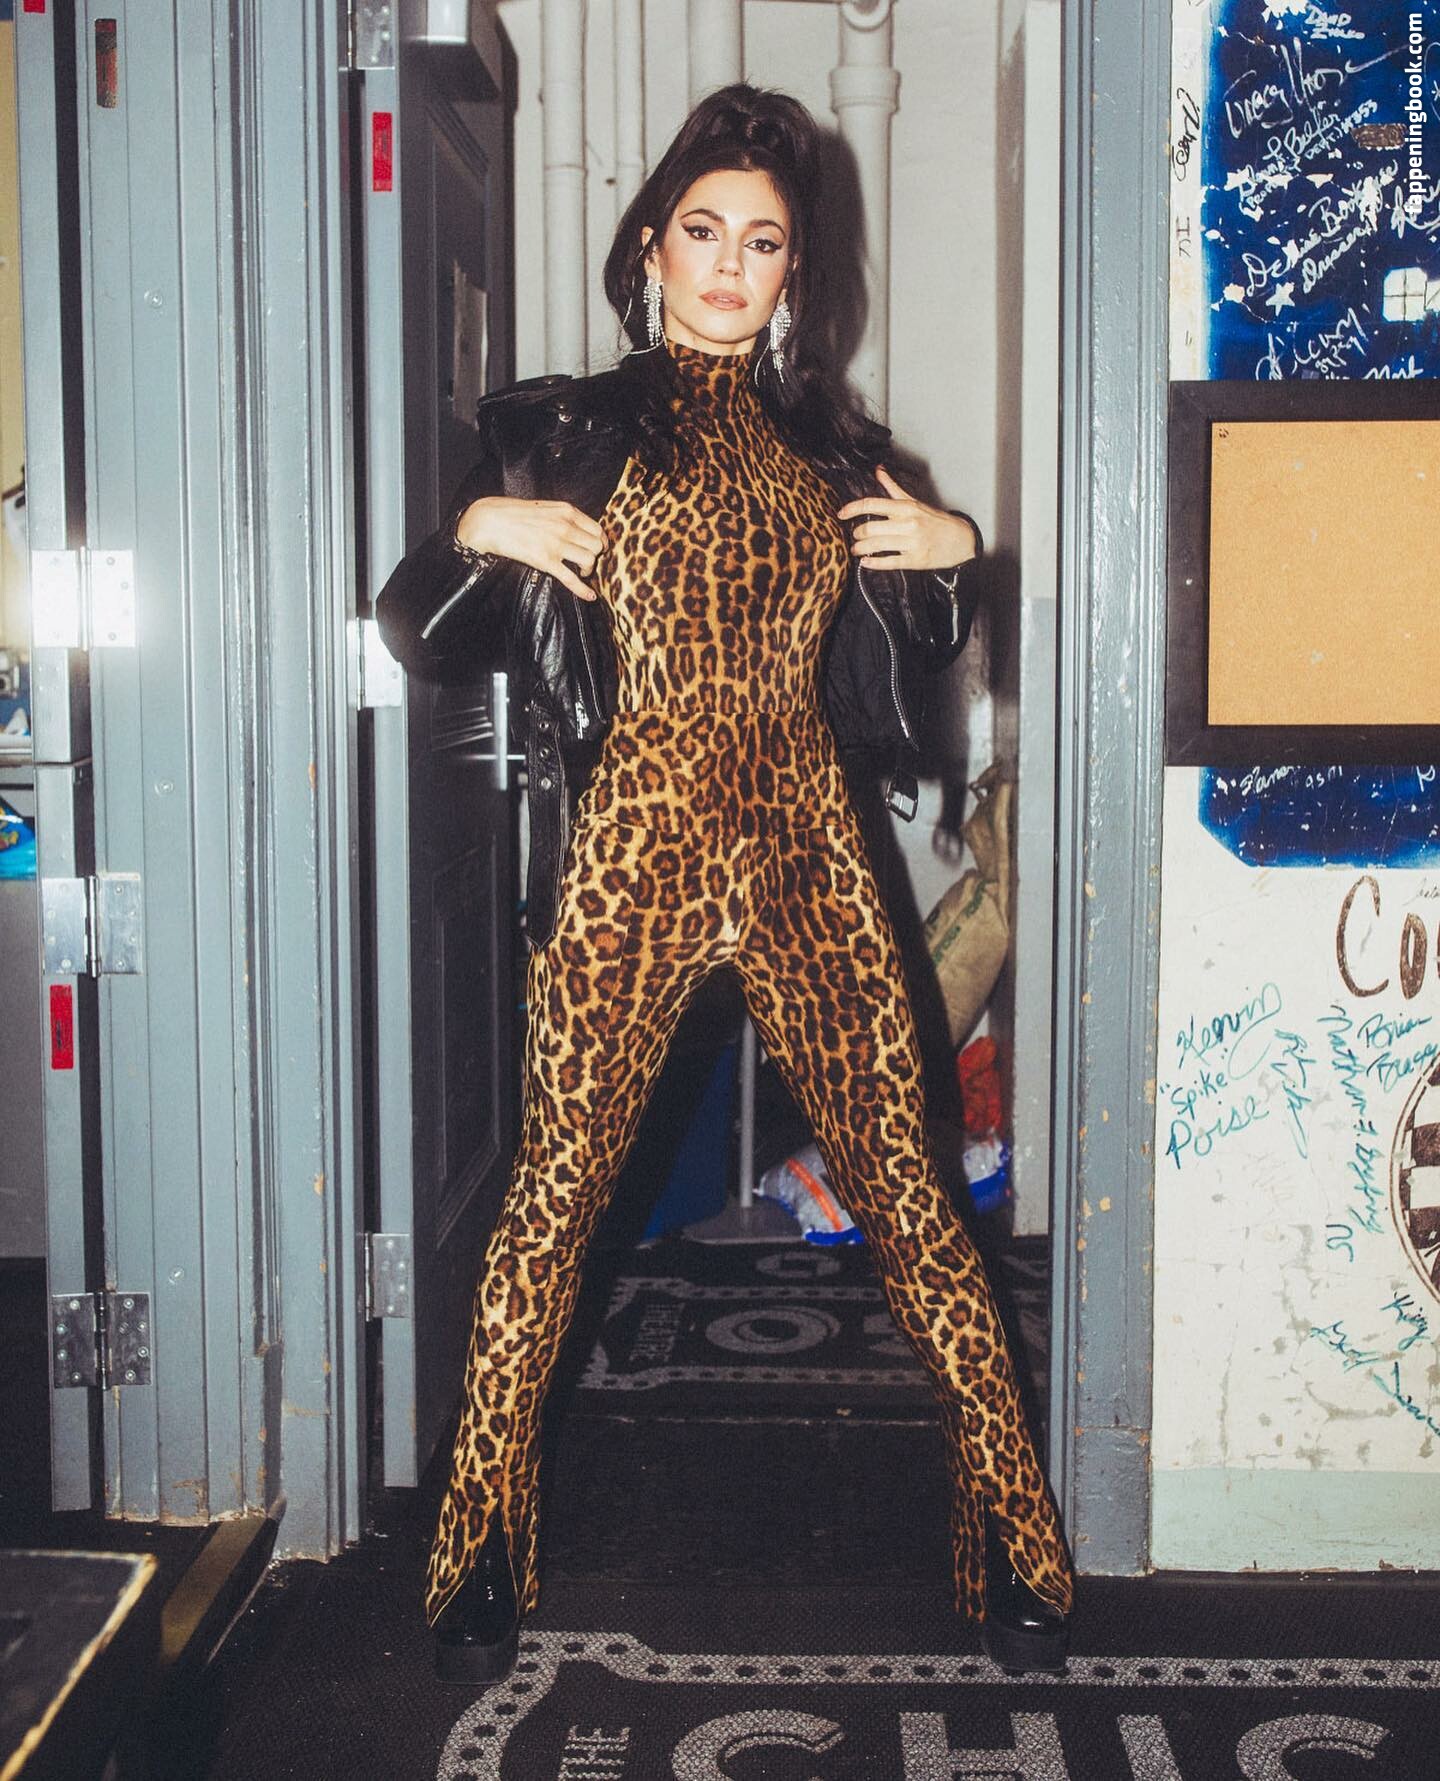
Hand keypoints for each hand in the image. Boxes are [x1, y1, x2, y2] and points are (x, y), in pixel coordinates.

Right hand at [456, 496, 607, 600]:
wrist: (490, 521)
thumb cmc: (514, 514)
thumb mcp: (545, 508)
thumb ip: (563, 517)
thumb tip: (578, 530)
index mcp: (566, 511)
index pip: (597, 529)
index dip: (601, 542)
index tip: (599, 550)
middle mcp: (565, 526)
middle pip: (596, 546)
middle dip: (595, 556)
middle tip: (586, 561)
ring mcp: (556, 544)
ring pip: (589, 561)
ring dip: (588, 570)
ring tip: (580, 572)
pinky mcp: (545, 561)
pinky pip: (572, 579)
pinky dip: (583, 590)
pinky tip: (590, 596)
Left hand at [836, 466, 978, 571]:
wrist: (961, 539)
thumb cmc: (935, 520)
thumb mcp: (914, 502)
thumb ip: (893, 487)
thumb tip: (879, 470)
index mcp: (906, 507)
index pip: (873, 503)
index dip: (852, 509)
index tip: (841, 514)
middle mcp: (908, 523)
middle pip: (870, 527)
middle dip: (857, 533)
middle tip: (854, 536)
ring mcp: (911, 543)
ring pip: (877, 545)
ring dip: (861, 549)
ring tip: (856, 550)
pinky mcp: (915, 560)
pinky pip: (889, 562)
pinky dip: (873, 563)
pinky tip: (866, 562)